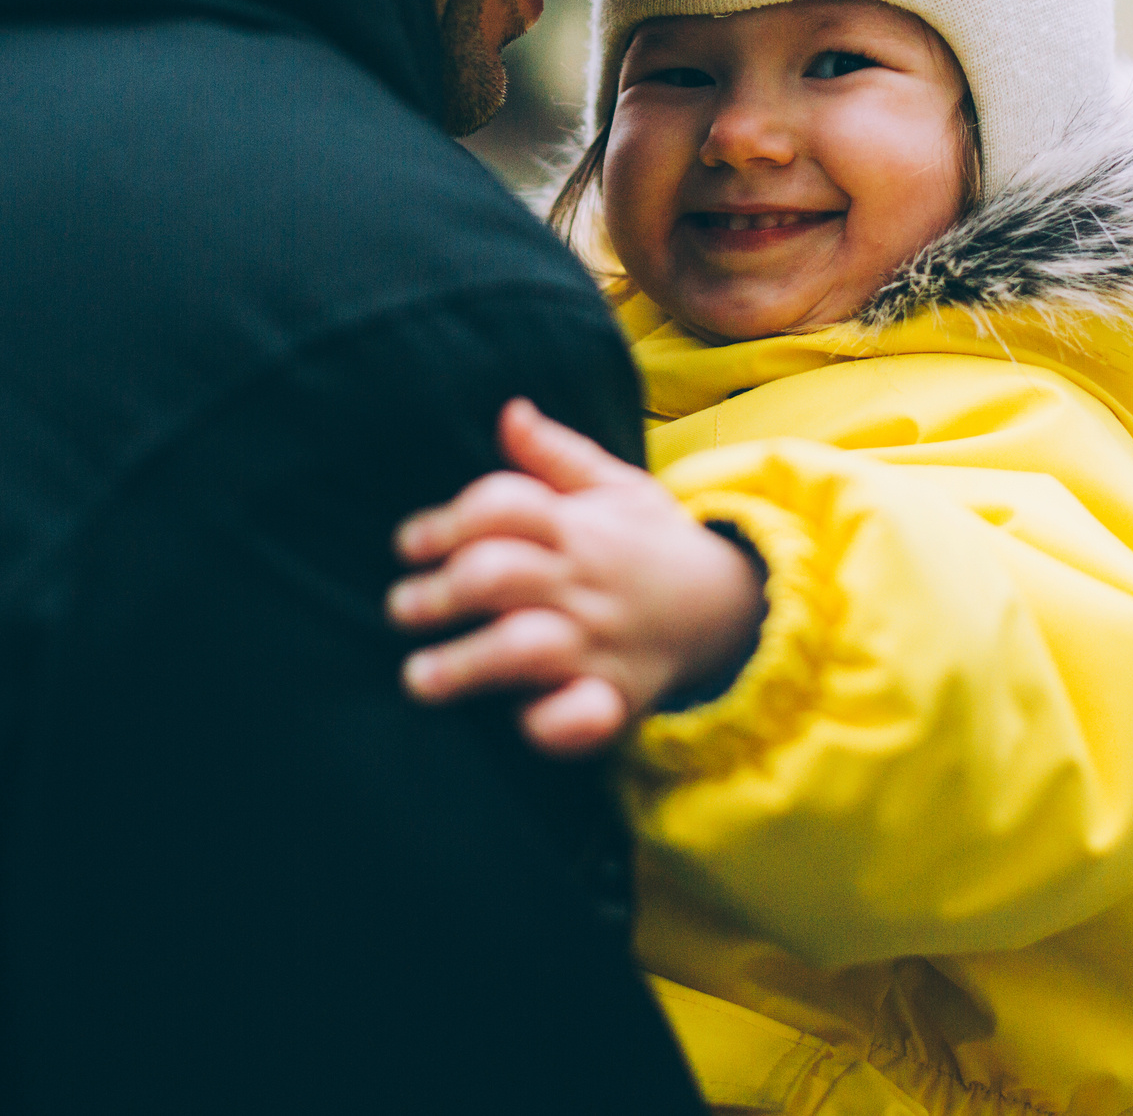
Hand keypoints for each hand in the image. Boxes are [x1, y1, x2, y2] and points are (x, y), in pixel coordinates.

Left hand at [390, 398, 765, 757]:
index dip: (448, 520)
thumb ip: (556, 455)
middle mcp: (583, 582)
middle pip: (500, 573)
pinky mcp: (615, 698)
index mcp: (578, 525)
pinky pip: (583, 716)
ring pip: (525, 646)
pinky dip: (555, 722)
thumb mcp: (617, 487)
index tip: (409, 545)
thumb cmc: (649, 544)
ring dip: (468, 661)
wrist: (733, 607)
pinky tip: (520, 721)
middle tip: (400, 608)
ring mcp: (598, 642)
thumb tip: (509, 411)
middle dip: (442, 591)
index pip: (504, 506)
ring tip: (418, 677)